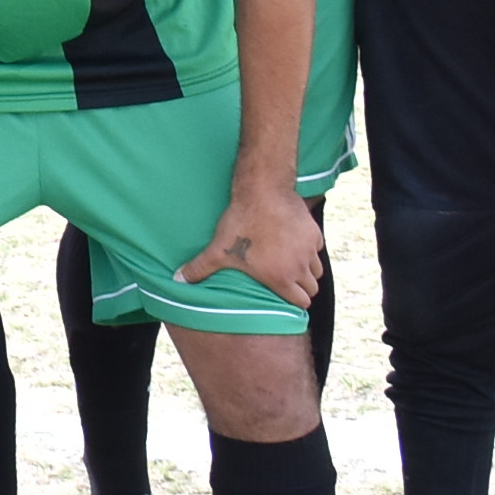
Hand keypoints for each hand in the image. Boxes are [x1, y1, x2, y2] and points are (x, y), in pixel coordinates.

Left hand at [181, 180, 326, 307]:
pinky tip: (293, 244)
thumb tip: (177, 280)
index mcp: (281, 277)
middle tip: (287, 282)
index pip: (301, 302)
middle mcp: (300, 266)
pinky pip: (317, 249)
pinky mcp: (315, 233)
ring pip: (317, 270)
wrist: (262, 192)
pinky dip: (309, 250)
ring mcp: (310, 249)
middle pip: (312, 288)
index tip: (285, 297)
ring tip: (289, 265)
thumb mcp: (218, 249)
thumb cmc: (241, 223)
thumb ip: (199, 268)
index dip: (294, 302)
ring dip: (306, 270)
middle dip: (302, 288)